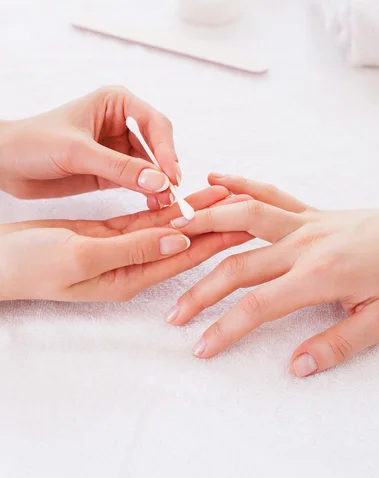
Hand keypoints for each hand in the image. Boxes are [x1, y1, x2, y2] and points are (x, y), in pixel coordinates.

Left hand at [0, 86, 178, 208]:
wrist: (5, 164)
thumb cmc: (33, 142)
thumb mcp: (77, 151)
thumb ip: (119, 167)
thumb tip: (159, 181)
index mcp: (116, 103)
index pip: (155, 124)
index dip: (167, 149)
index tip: (171, 175)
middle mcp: (121, 124)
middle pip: (158, 146)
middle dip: (166, 170)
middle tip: (172, 194)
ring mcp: (118, 150)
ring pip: (150, 167)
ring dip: (158, 185)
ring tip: (164, 204)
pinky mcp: (111, 172)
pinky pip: (137, 183)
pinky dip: (147, 194)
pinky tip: (152, 205)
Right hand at [0, 186, 248, 301]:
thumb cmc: (30, 263)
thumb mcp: (81, 256)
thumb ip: (131, 249)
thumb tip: (180, 243)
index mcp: (128, 280)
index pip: (183, 258)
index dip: (217, 240)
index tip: (248, 225)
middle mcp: (131, 268)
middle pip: (183, 246)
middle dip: (216, 226)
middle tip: (249, 208)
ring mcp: (120, 250)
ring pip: (167, 230)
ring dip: (195, 214)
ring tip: (226, 197)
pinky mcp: (107, 234)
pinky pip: (144, 220)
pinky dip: (166, 208)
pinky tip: (187, 198)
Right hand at [166, 174, 378, 376]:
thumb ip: (338, 344)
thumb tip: (297, 366)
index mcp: (319, 275)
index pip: (258, 306)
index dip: (225, 329)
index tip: (201, 347)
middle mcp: (303, 245)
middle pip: (238, 265)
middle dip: (201, 291)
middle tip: (175, 313)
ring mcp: (304, 222)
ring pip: (243, 217)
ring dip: (206, 222)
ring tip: (174, 231)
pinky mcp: (310, 211)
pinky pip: (268, 193)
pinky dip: (240, 185)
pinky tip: (215, 180)